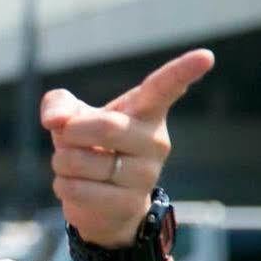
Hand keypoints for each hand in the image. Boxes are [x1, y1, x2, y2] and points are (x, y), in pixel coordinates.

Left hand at [42, 48, 211, 247]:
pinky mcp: (128, 204)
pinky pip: (76, 188)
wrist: (101, 204)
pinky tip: (78, 187)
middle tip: (67, 136)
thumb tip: (55, 120)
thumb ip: (59, 105)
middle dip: (71, 132)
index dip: (183, 72)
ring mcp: (145, 175)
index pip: (165, 88)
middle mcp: (154, 141)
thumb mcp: (72, 119)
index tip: (205, 56)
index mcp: (146, 112)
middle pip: (107, 127)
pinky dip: (62, 186)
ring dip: (62, 162)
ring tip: (77, 166)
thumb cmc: (90, 148)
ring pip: (81, 161)